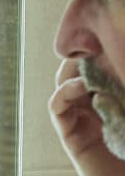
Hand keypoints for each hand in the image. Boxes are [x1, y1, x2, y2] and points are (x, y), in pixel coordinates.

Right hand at [49, 57, 124, 175]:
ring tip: (88, 65)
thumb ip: (122, 94)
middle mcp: (96, 110)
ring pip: (64, 85)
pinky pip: (57, 107)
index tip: (107, 38)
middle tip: (96, 46)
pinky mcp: (72, 137)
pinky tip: (81, 86)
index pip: (98, 68)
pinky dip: (64, 92)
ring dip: (73, 71)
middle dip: (84, 56)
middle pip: (78, 72)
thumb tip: (121, 62)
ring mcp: (82, 123)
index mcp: (114, 101)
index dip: (98, 51)